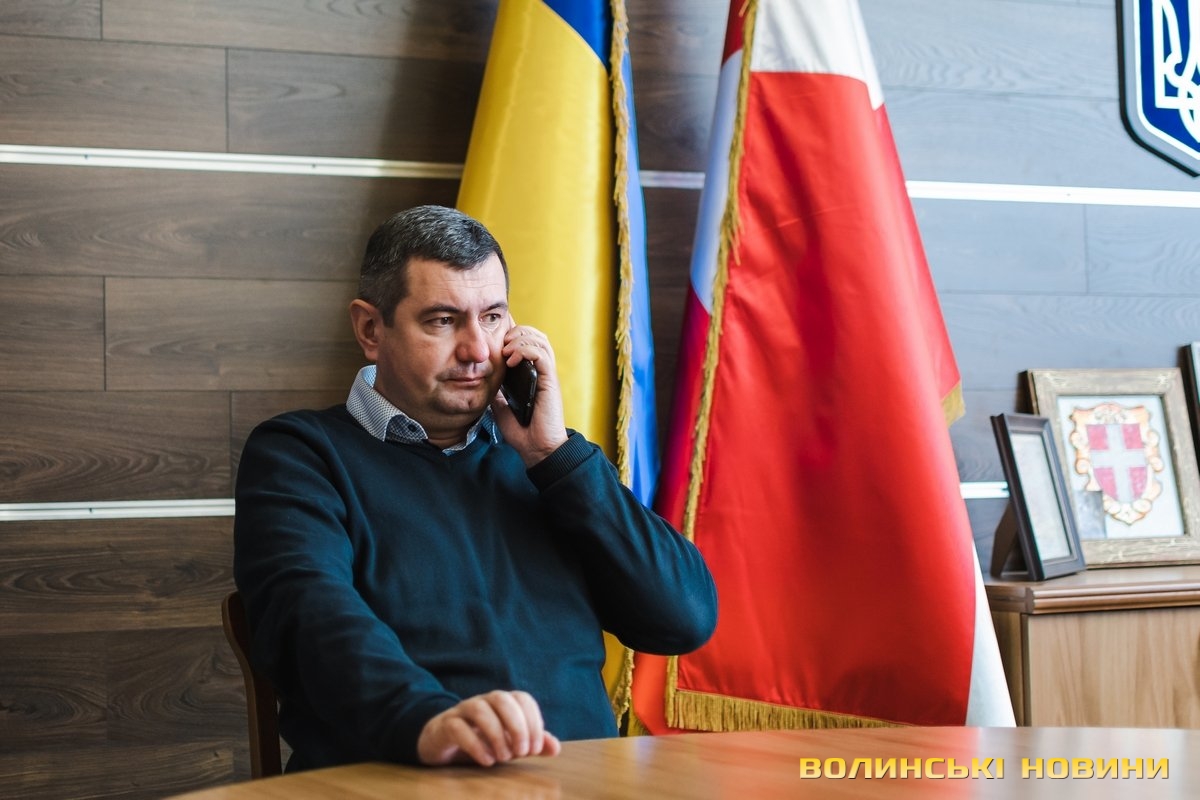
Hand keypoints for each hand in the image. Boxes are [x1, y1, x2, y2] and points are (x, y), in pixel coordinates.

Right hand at [416, 690, 561, 766]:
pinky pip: (458, 727)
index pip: (523, 699)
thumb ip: (533, 743)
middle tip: (521, 753)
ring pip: (480, 710)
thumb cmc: (483, 740)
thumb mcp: (512, 743)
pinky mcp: (446, 724)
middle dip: (517, 726)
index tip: (535, 748)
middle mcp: (484, 701)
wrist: (444, 742)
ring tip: (503, 758)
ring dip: (496, 735)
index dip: (534, 722)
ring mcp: (463, 710)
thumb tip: (555, 748)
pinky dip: (475, 745)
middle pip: (502, 699)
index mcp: (503, 701)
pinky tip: (487, 761)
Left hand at [493, 320, 567, 465]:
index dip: (513, 334)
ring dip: (520, 339)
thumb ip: (497, 391)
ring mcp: (547, 375)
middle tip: (501, 342)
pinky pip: (542, 354)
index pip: (527, 342)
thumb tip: (483, 379)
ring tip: (506, 350)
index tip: (495, 338)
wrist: (537, 448)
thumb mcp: (501, 406)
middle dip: (517, 331)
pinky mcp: (550, 381)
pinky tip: (511, 360)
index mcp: (531, 374)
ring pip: (540, 340)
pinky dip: (525, 350)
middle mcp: (541, 371)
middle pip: (536, 335)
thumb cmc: (522, 431)